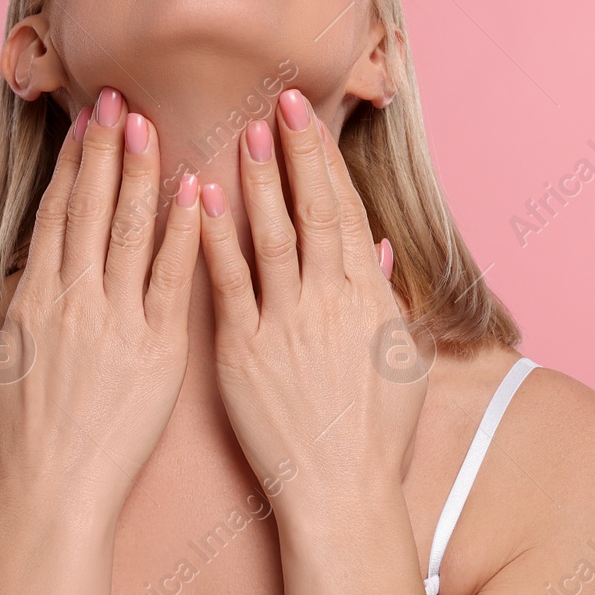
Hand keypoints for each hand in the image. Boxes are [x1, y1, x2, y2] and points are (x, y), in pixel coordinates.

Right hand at [0, 87, 201, 523]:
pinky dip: (183, 232)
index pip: (58, 213)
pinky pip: (173, 278)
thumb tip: (30, 272)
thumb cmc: (26, 436)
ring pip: (129, 229)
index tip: (86, 123)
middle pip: (91, 206)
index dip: (73, 163)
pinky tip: (197, 192)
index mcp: (35, 299)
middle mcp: (72, 299)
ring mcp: (116, 321)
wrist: (55, 491)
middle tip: (120, 98)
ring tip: (152, 124)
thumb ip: (19, 308)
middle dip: (106, 148)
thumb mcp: (4, 360)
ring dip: (141, 172)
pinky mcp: (158, 348)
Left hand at [198, 88, 423, 516]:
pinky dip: (212, 237)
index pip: (344, 211)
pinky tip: (196, 198)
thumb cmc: (372, 434)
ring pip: (269, 235)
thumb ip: (387, 297)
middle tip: (277, 101)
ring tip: (242, 132)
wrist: (339, 493)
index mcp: (368, 298)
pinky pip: (225, 283)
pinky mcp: (243, 351)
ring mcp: (286, 323)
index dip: (325, 161)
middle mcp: (330, 301)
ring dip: (256, 180)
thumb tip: (380, 248)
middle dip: (295, 152)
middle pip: (311, 210)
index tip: (308, 119)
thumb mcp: (398, 359)